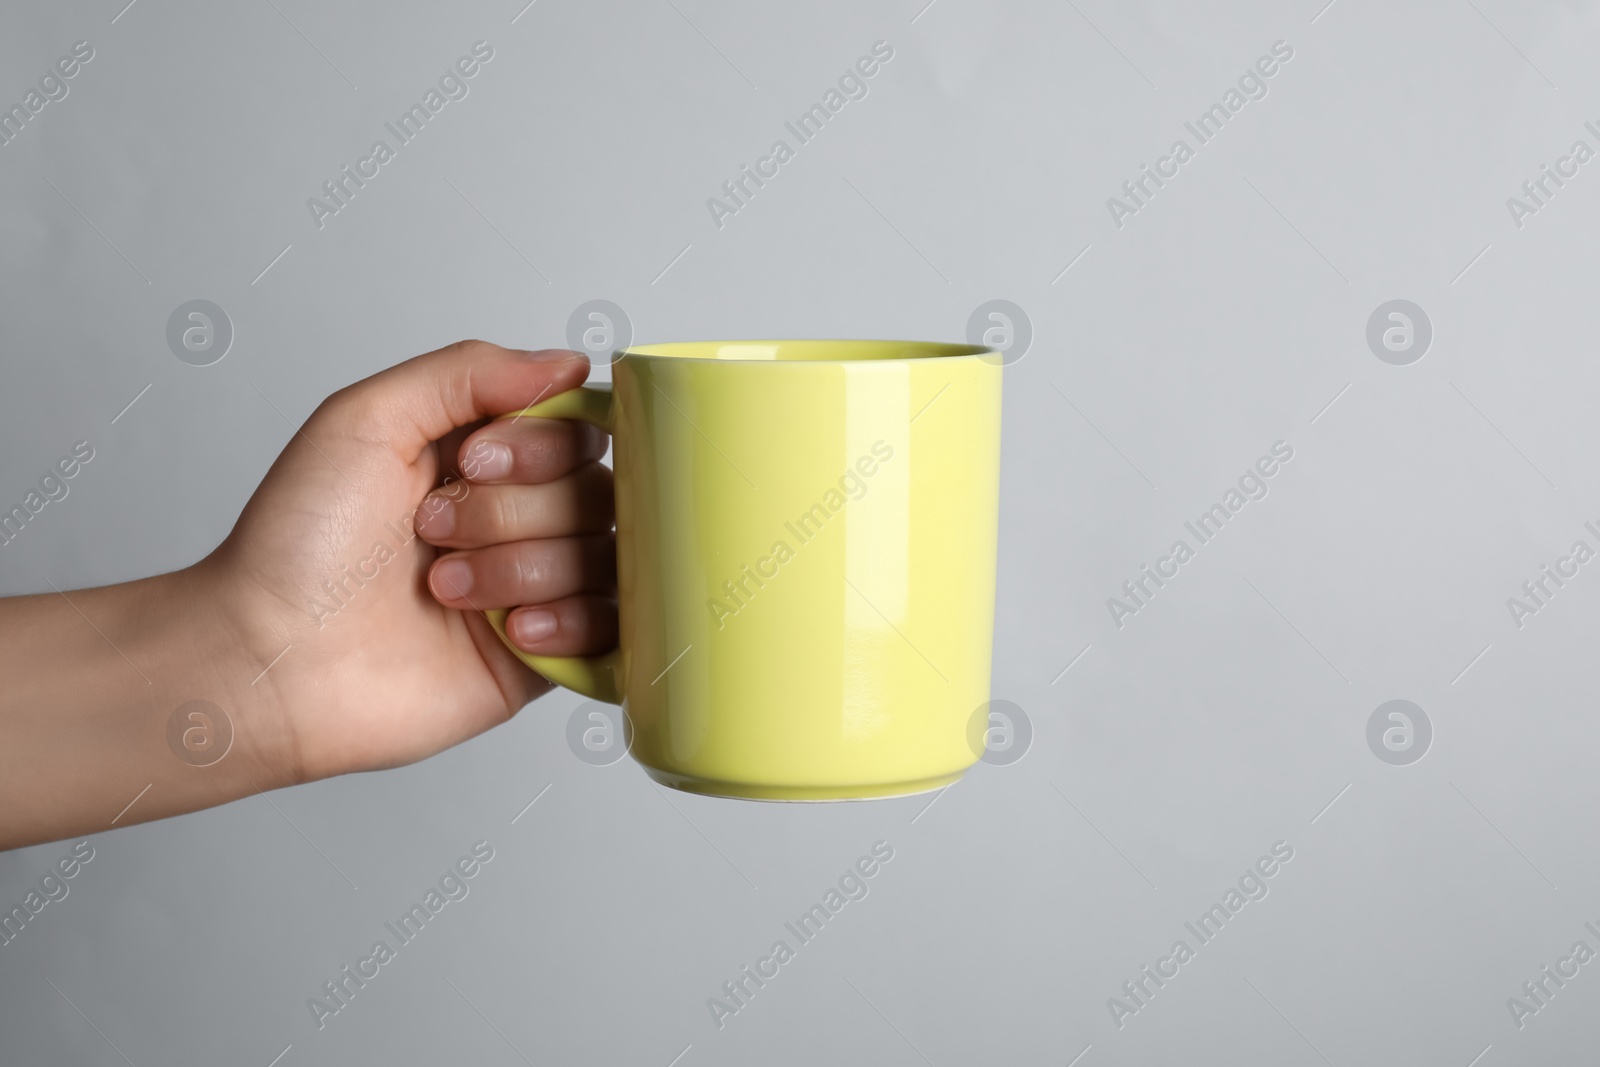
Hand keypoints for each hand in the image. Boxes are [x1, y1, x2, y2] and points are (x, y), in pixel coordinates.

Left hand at [208, 339, 616, 783]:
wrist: (271, 660)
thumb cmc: (297, 547)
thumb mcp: (366, 417)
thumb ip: (469, 371)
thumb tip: (573, 365)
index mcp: (481, 460)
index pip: (575, 429)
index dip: (539, 444)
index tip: (472, 461)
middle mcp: (514, 520)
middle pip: (595, 491)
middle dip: (510, 511)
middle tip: (431, 532)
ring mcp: (532, 590)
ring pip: (600, 556)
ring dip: (518, 568)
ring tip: (444, 590)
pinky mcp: (542, 658)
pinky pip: (611, 627)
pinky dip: (566, 620)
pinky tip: (505, 629)